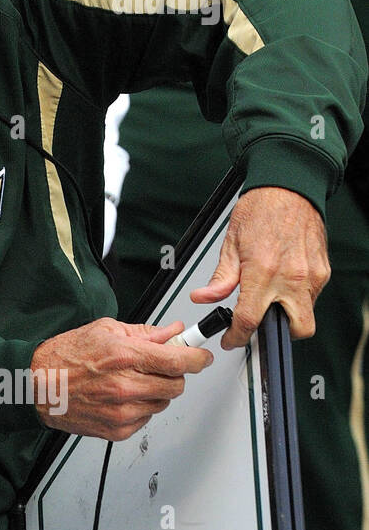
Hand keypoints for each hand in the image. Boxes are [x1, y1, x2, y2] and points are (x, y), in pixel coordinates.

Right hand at [31, 318, 211, 440]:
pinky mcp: (117, 430)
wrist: (36, 386)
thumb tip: (172, 333)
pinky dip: (139, 407)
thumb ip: (144, 333)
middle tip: (158, 366)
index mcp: (124, 356)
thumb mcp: (104, 330)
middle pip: (177, 385)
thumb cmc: (63, 357)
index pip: (180, 361)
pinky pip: (146, 418)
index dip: (198, 358)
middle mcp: (125, 386)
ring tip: (130, 381)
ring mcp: (122, 411)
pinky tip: (119, 397)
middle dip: (173, 374)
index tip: (202, 357)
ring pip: (163, 403)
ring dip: (155, 391)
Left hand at [191, 187, 328, 348]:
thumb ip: (220, 277)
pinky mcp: (323, 271)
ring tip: (268, 297)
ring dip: (286, 314)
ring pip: (306, 314)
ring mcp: (312, 275)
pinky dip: (296, 297)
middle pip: (296, 331)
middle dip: (276, 336)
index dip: (237, 336)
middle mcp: (292, 277)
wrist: (289, 189)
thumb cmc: (260, 211)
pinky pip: (311, 296)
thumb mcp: (230, 244)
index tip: (232, 339)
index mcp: (264, 271)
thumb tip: (205, 297)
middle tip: (257, 327)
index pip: (250, 319)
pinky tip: (282, 282)